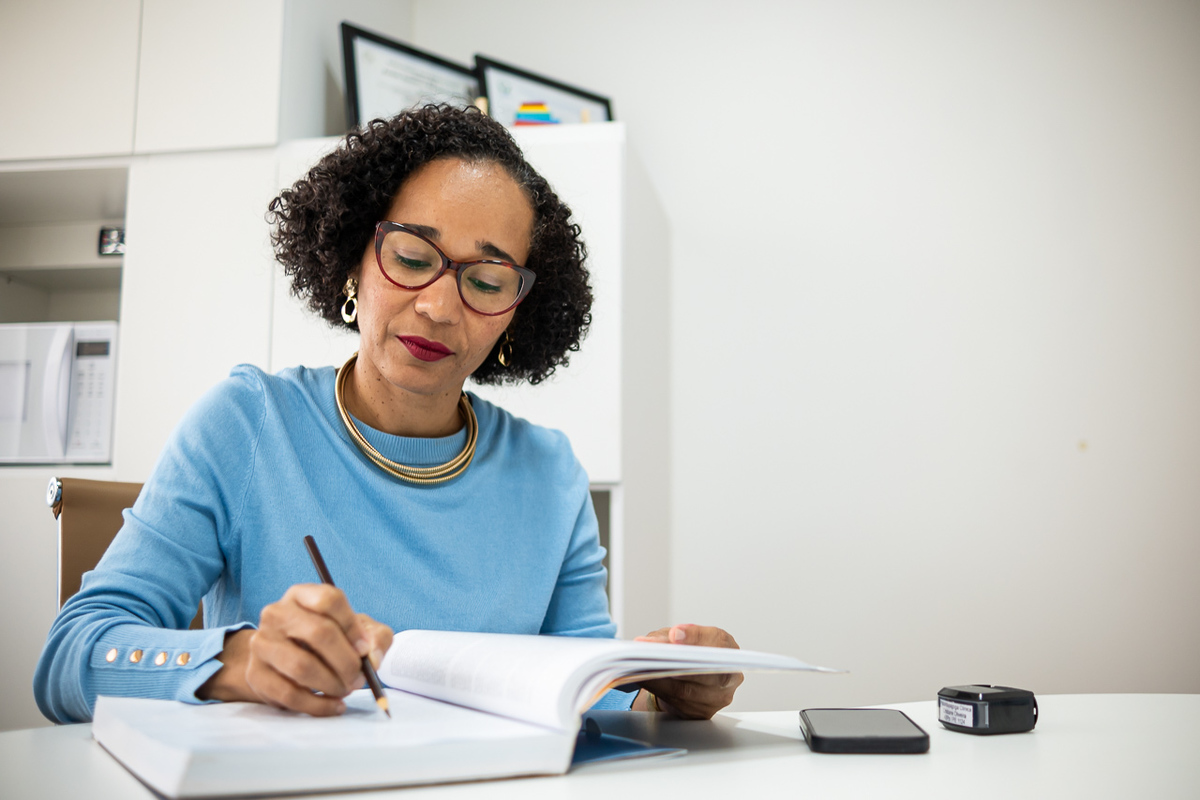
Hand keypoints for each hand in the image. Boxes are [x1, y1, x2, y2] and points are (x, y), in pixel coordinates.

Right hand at [197, 583, 392, 715]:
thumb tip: (373, 658)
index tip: (365, 649)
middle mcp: (277, 614)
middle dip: (346, 661)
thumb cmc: (328, 642)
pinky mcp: (256, 675)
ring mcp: (262, 643)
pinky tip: (333, 705)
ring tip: (345, 690)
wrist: (285, 663)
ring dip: (332, 684)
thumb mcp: (357, 631)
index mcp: (302, 595)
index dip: (352, 626)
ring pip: (301, 666)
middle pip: (318, 632)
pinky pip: (289, 694)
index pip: (328, 600)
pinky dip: (318, 705)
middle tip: (359, 678)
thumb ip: (375, 638)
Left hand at [632, 624, 743, 718]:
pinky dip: (660, 691)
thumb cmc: (685, 653)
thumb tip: (650, 643)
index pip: (718, 641)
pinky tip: (646, 681)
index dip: (696, 638)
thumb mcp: (675, 637)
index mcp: (727, 648)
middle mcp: (729, 674)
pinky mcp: (703, 713)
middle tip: (652, 655)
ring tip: (641, 668)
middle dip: (677, 663)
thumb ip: (666, 637)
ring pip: (689, 690)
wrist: (686, 679)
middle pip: (707, 671)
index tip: (674, 635)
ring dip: (661, 679)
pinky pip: (679, 704)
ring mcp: (718, 697)